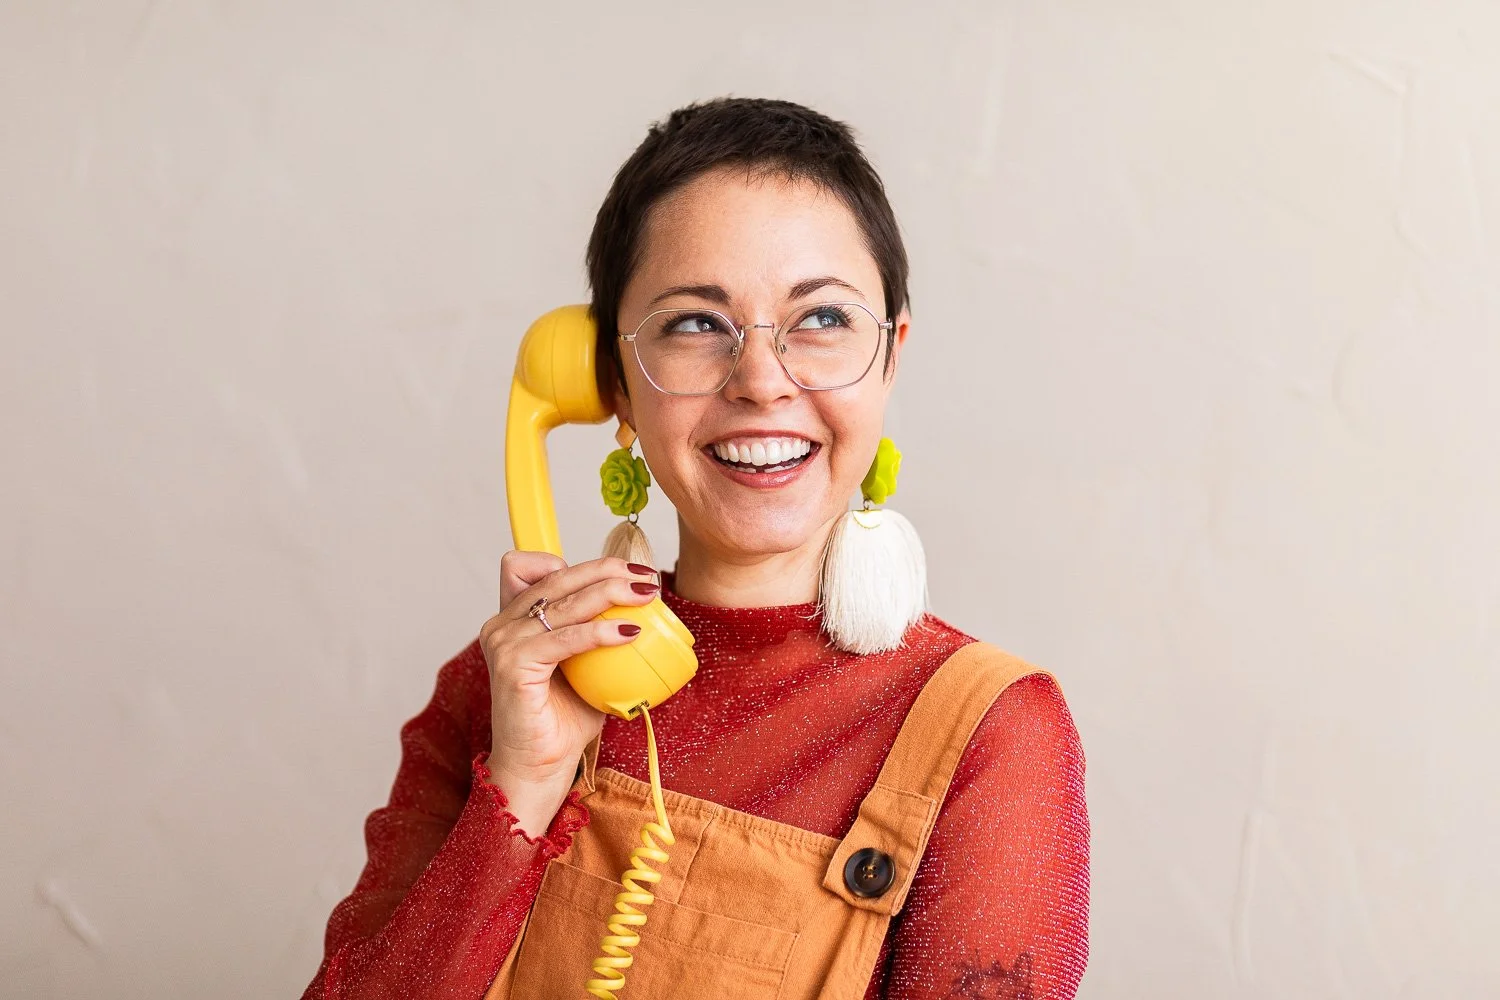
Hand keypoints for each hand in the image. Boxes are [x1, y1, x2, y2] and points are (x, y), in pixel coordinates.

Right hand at [479, 552, 658, 833]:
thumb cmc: (562, 721)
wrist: (538, 767)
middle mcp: (502, 625)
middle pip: (556, 576)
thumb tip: (643, 609)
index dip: (576, 562)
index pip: (532, 566)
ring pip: (563, 600)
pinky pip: (565, 637)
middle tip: (646, 576)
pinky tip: (629, 632)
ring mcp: (504, 643)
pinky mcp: (514, 665)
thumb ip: (598, 635)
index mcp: (513, 620)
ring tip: (645, 595)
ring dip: (610, 591)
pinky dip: (600, 631)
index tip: (620, 570)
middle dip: (606, 568)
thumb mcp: (585, 667)